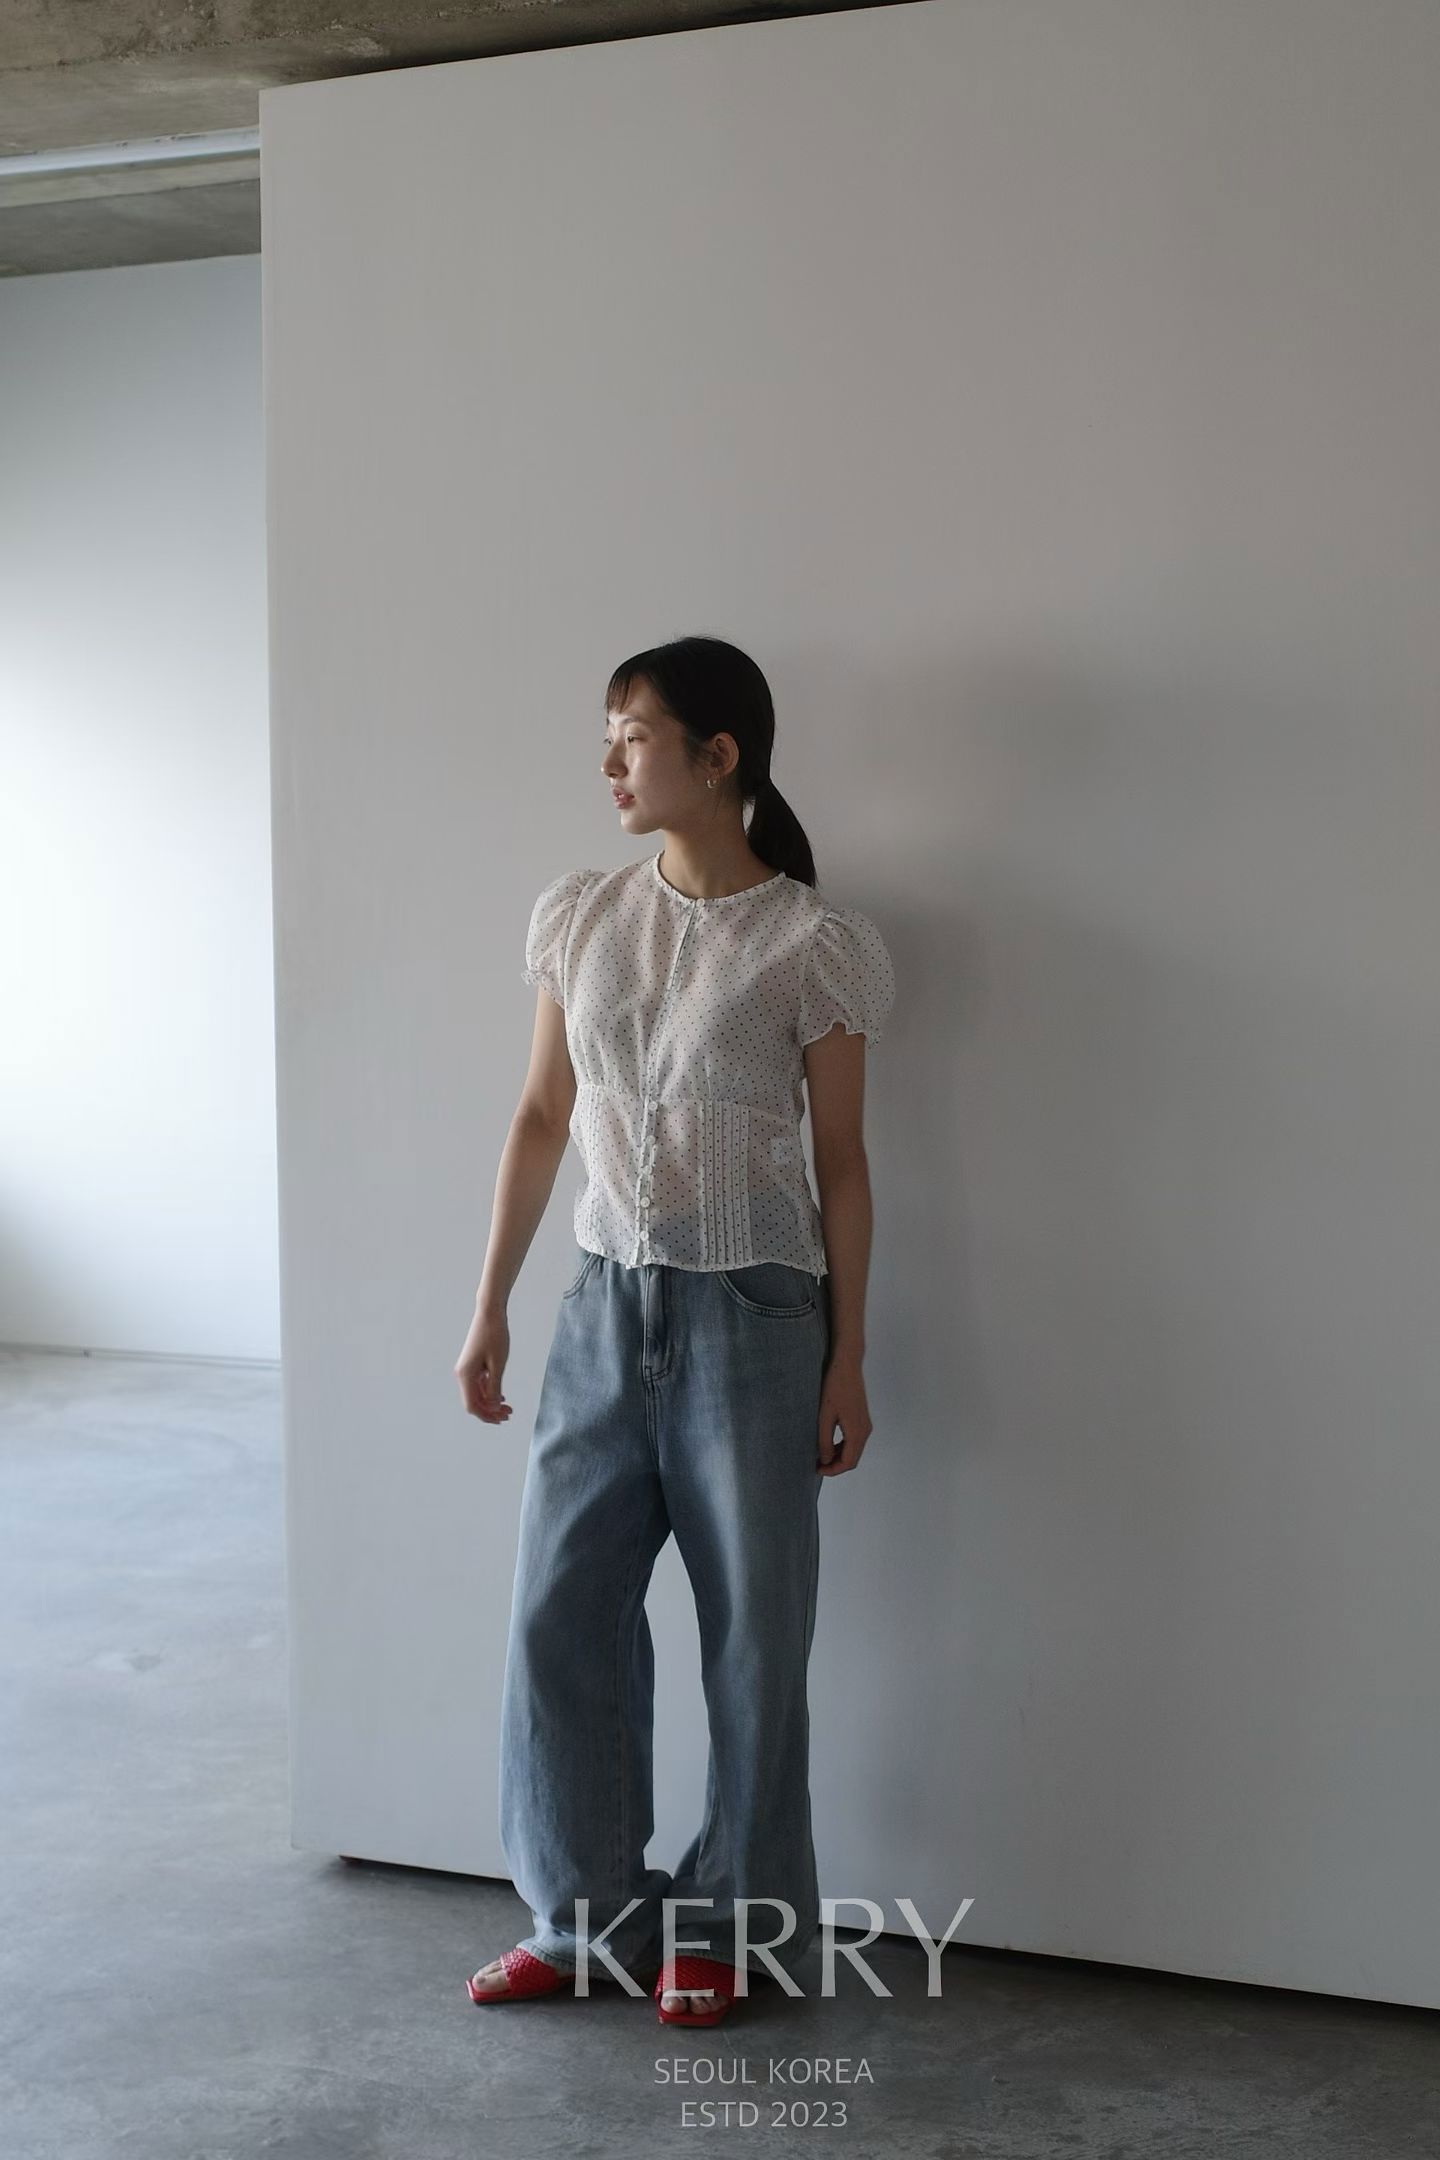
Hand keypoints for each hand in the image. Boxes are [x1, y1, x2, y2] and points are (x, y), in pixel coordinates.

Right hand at [455, 1307, 513, 1423]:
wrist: (490, 1312)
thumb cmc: (495, 1335)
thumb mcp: (498, 1363)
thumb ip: (494, 1387)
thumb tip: (491, 1406)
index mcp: (465, 1375)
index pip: (472, 1405)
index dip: (486, 1416)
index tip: (502, 1419)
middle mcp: (462, 1374)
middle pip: (473, 1401)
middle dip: (490, 1411)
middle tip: (509, 1414)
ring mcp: (466, 1369)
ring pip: (477, 1393)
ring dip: (491, 1402)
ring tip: (508, 1407)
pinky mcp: (472, 1364)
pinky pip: (478, 1384)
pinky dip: (489, 1392)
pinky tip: (501, 1395)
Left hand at [817, 1351, 870, 1474]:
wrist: (847, 1365)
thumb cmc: (834, 1388)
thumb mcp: (824, 1416)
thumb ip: (824, 1441)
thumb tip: (824, 1460)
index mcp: (857, 1432)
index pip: (848, 1462)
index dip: (833, 1470)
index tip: (817, 1469)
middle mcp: (865, 1431)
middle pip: (852, 1458)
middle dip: (835, 1465)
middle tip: (816, 1464)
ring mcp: (865, 1424)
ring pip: (853, 1449)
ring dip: (838, 1456)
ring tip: (819, 1454)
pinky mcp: (861, 1418)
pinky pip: (853, 1440)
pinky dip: (842, 1446)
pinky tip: (828, 1442)